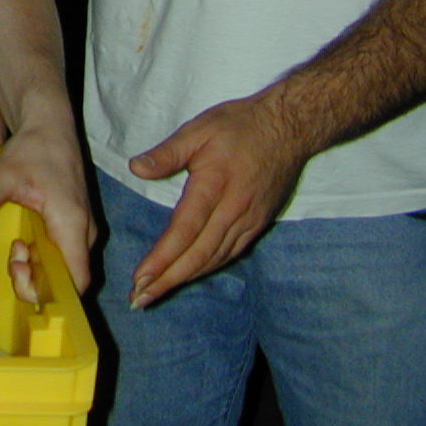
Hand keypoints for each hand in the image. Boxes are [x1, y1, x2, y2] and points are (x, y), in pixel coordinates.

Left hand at [0, 122, 94, 295]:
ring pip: (66, 267)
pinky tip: (21, 242)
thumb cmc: (36, 148)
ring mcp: (81, 229)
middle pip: (70, 278)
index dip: (52, 291)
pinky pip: (62, 254)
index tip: (23, 278)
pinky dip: (41, 256)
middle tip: (12, 259)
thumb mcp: (6, 171)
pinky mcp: (73, 225)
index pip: (77, 279)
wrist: (50, 127)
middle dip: (38, 280)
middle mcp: (84, 232)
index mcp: (73, 223)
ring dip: (38, 267)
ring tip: (14, 249)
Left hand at [125, 93, 307, 307]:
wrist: (289, 128)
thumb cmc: (239, 125)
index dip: (162, 259)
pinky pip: (230, 253)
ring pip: (215, 259)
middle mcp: (234, 210)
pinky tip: (189, 275)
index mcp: (214, 186)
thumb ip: (166, 153)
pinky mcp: (258, 223)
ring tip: (156, 294)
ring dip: (185, 279)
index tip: (140, 278)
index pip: (184, 231)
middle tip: (140, 300)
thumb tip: (136, 168)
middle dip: (167, 281)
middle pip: (198, 255)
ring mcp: (249, 220)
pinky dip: (207, 268)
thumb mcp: (197, 130)